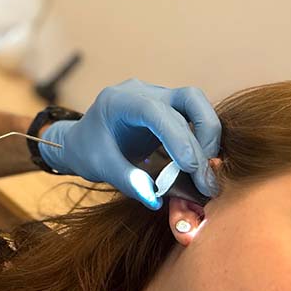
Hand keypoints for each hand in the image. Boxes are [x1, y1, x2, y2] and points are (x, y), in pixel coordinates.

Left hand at [39, 79, 220, 207]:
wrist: (82, 141)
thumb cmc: (87, 151)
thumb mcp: (100, 167)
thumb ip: (127, 180)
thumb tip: (156, 199)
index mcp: (118, 101)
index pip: (154, 110)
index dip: (177, 136)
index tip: (191, 168)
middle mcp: (141, 91)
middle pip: (187, 100)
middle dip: (202, 139)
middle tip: (206, 180)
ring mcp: (158, 95)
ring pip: (197, 104)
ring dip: (209, 137)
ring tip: (206, 174)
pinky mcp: (169, 107)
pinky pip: (195, 116)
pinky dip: (204, 139)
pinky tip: (202, 166)